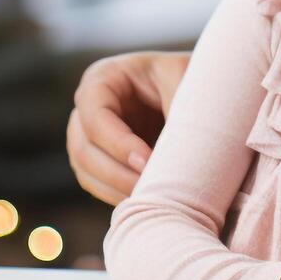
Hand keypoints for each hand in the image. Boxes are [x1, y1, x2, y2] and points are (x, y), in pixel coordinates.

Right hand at [66, 51, 189, 203]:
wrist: (197, 92)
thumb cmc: (189, 79)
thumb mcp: (185, 82)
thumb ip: (177, 109)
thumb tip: (174, 152)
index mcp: (104, 78)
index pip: (96, 116)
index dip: (118, 143)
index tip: (147, 162)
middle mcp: (88, 107)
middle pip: (83, 149)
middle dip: (117, 174)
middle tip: (153, 190)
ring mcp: (88, 136)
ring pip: (87, 172)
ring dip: (117, 190)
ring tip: (152, 199)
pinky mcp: (98, 160)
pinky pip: (97, 185)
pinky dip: (118, 197)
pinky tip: (147, 202)